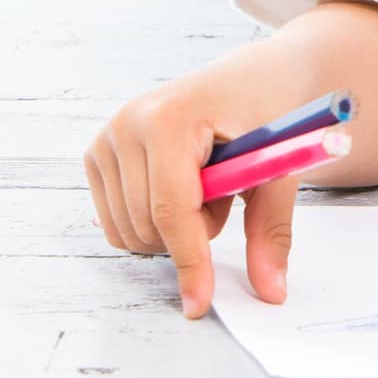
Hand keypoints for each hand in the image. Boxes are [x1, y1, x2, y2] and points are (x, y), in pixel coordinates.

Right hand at [83, 64, 304, 319]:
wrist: (255, 74)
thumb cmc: (270, 110)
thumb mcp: (279, 164)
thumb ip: (271, 228)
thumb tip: (271, 291)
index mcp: (170, 117)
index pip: (171, 209)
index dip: (189, 261)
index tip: (201, 303)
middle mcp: (127, 123)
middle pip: (147, 226)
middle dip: (193, 233)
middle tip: (227, 194)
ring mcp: (107, 137)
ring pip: (128, 231)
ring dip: (173, 229)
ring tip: (206, 185)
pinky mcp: (98, 153)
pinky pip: (117, 221)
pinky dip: (152, 222)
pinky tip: (180, 187)